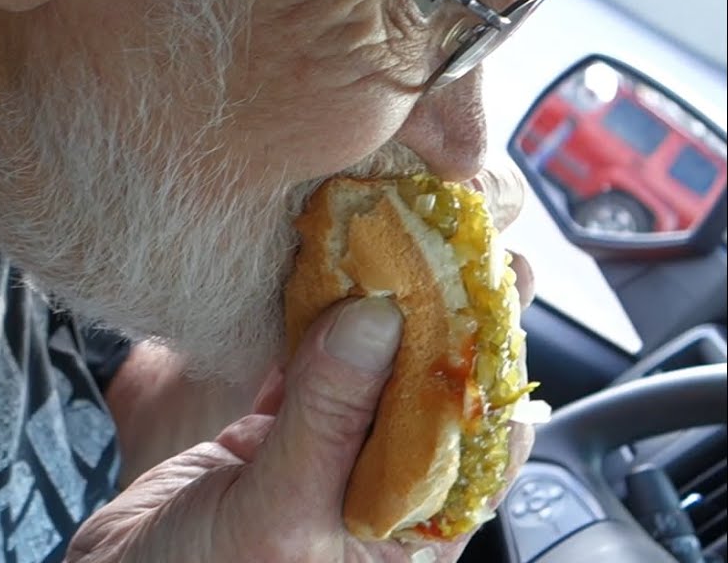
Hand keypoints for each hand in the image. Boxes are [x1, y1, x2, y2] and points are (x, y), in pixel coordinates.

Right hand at [67, 165, 537, 562]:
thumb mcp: (278, 518)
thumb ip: (328, 422)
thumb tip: (380, 318)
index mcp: (408, 532)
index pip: (478, 435)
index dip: (490, 354)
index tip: (494, 276)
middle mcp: (377, 492)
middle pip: (424, 389)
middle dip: (436, 314)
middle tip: (448, 232)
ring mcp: (323, 459)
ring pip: (364, 370)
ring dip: (371, 307)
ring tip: (388, 232)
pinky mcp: (271, 437)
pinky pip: (301, 368)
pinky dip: (304, 321)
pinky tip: (313, 272)